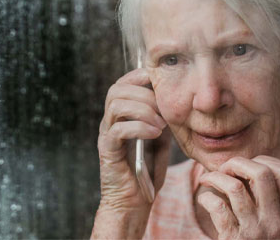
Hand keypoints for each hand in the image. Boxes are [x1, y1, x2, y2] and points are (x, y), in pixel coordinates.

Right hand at [91, 68, 170, 238]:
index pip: (121, 85)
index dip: (137, 76)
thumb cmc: (146, 171)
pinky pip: (118, 130)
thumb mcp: (159, 139)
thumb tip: (172, 100)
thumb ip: (161, 119)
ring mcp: (106, 136)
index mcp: (120, 117)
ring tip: (161, 124)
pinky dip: (140, 127)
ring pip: (116, 106)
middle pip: (116, 90)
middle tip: (163, 107)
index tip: (157, 79)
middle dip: (144, 93)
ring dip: (143, 110)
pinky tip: (155, 133)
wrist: (134, 202)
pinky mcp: (107, 151)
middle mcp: (109, 122)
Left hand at [197, 156, 279, 238]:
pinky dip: (206, 198)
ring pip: (235, 188)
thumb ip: (263, 198)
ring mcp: (255, 233)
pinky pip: (218, 208)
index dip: (263, 160)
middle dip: (238, 163)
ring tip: (207, 179)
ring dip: (215, 177)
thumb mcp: (270, 223)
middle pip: (262, 174)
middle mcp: (275, 222)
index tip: (245, 166)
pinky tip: (205, 199)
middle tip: (224, 169)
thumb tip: (240, 165)